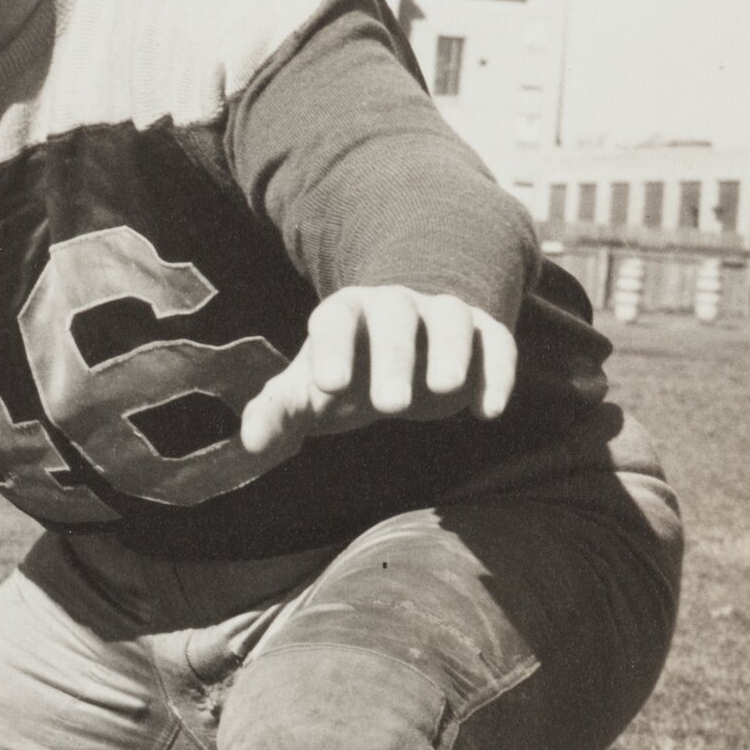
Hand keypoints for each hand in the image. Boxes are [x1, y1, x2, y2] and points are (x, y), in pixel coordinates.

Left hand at [239, 285, 516, 465]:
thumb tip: (251, 442)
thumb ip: (277, 414)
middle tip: (389, 406)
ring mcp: (441, 315)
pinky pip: (497, 342)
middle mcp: (393, 306)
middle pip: (394, 315)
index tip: (328, 387)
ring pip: (450, 317)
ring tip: (444, 391)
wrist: (398, 350)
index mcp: (344, 314)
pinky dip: (497, 371)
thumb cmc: (344, 376)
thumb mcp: (306, 394)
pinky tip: (487, 413)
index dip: (331, 348)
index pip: (335, 318)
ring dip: (450, 350)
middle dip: (393, 355)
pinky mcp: (483, 335)